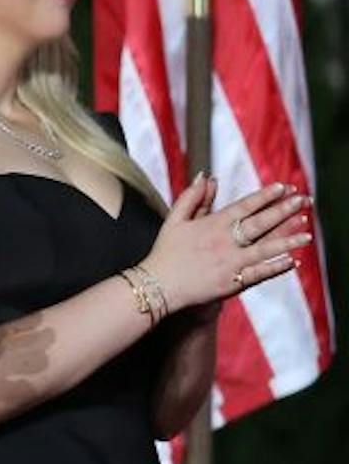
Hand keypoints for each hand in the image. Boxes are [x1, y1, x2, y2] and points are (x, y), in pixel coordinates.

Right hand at [145, 175, 310, 312]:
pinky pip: (259, 274)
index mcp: (211, 225)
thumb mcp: (174, 220)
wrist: (156, 286)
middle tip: (303, 201)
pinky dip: (276, 268)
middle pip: (259, 223)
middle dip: (283, 211)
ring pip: (265, 249)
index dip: (265, 196)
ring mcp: (229, 263)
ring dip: (288, 240)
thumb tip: (206, 176)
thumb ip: (192, 197)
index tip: (284, 186)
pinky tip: (291, 261)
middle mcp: (224, 242)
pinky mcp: (232, 283)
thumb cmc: (164, 252)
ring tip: (307, 234)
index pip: (244, 206)